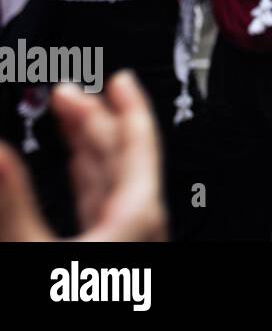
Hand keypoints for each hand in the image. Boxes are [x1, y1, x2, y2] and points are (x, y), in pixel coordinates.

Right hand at [0, 72, 166, 241]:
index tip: (121, 78)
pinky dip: (88, 177)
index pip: (139, 142)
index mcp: (139, 211)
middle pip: (122, 154)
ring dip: (88, 144)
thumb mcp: (35, 246)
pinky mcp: (115, 246)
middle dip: (93, 118)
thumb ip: (13, 200)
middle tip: (67, 92)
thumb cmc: (81, 311)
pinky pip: (105, 201)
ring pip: (112, 178)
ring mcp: (131, 236)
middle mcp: (143, 221)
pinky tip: (77, 166)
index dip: (130, 104)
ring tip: (67, 117)